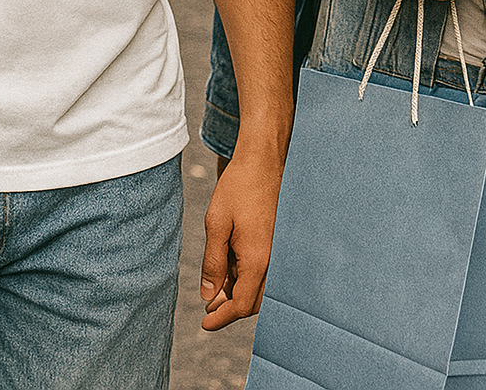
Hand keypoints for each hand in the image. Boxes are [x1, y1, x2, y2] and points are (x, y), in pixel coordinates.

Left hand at [200, 146, 283, 329]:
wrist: (264, 161)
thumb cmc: (239, 187)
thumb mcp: (216, 223)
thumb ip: (213, 262)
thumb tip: (208, 295)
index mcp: (258, 260)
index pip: (242, 305)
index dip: (222, 318)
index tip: (205, 325)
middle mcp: (275, 261)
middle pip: (254, 301)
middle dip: (230, 307)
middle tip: (208, 307)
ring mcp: (279, 253)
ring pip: (260, 287)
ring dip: (239, 290)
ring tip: (216, 285)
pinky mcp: (279, 243)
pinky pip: (266, 271)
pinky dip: (248, 275)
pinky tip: (231, 265)